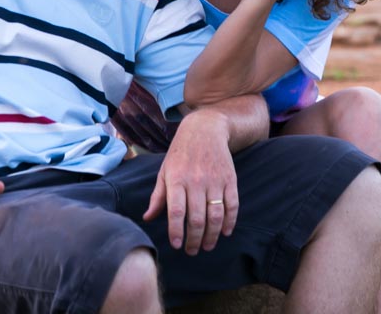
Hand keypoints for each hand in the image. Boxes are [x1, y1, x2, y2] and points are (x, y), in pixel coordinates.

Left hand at [143, 110, 238, 254]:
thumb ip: (158, 196)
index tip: (177, 245)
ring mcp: (215, 180)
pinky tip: (226, 232)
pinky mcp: (230, 179)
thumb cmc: (180, 153)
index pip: (176, 212)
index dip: (176, 231)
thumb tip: (148, 218)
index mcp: (177, 179)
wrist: (205, 129)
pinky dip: (230, 222)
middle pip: (196, 218)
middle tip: (192, 251)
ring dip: (212, 235)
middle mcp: (196, 181)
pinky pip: (232, 205)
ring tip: (207, 246)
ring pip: (215, 215)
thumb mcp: (165, 171)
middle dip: (194, 240)